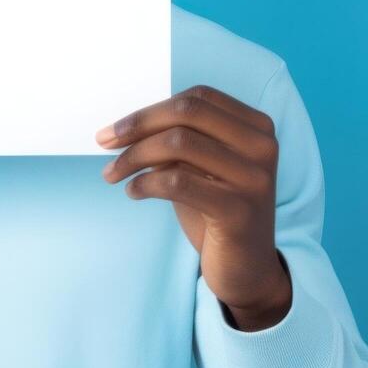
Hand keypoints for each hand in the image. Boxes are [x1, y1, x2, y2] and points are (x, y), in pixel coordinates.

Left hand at [95, 84, 291, 330]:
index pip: (197, 98)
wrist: (247, 269)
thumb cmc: (217, 212)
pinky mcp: (239, 210)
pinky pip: (177, 182)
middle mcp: (262, 146)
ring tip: (114, 174)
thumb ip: (176, 141)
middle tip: (104, 143)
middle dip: (138, 125)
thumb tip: (125, 126)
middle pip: (187, 114)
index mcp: (256, 127)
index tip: (115, 130)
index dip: (150, 110)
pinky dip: (145, 183)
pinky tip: (134, 192)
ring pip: (178, 144)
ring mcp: (254, 178)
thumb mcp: (199, 168)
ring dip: (134, 157)